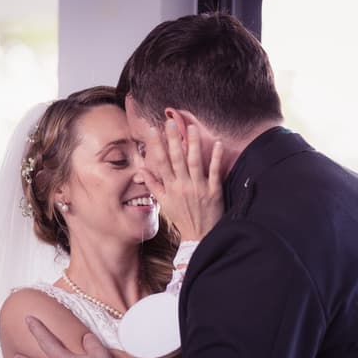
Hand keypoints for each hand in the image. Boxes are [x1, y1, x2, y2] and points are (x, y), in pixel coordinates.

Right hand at [141, 121, 224, 240]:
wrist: (199, 236)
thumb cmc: (181, 218)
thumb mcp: (164, 203)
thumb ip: (153, 185)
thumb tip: (141, 171)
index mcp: (170, 188)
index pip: (161, 162)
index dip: (157, 145)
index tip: (153, 130)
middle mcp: (183, 186)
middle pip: (177, 158)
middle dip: (173, 139)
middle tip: (170, 122)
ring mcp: (199, 188)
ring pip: (195, 162)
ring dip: (193, 144)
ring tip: (190, 127)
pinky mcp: (214, 191)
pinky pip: (214, 171)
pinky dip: (216, 157)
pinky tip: (217, 143)